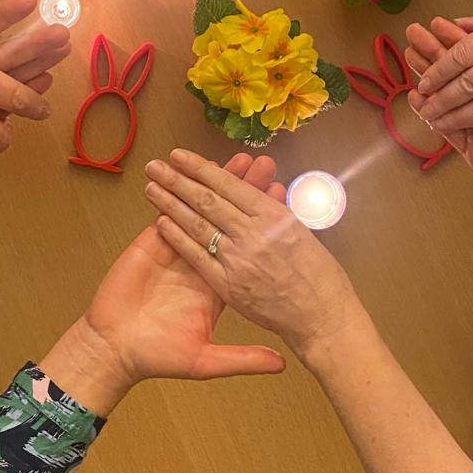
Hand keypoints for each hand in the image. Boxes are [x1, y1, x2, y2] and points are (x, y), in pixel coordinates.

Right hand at [42, 153, 286, 414]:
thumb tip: (282, 365)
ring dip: (216, 183)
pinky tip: (189, 169)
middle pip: (228, 220)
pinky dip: (177, 191)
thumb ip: (244, 359)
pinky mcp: (152, 243)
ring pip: (201, 209)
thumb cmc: (159, 357)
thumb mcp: (207, 362)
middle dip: (246, 192)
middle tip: (266, 164)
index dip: (263, 225)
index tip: (281, 199)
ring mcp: (178, 250)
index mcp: (221, 285)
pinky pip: (168, 212)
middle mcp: (203, 262)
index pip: (247, 247)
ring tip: (239, 158)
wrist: (116, 350)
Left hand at [142, 149, 364, 368]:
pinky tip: (162, 222)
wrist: (322, 318)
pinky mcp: (229, 286)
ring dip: (171, 204)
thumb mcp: (299, 230)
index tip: (179, 155)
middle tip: (156, 165)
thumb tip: (248, 189)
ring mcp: (239, 260)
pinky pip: (198, 257)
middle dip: (177, 181)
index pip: (229, 185)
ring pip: (198, 225)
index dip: (201, 168)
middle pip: (208, 201)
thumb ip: (270, 211)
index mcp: (274, 216)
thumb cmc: (318, 273)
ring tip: (151, 187)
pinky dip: (179, 238)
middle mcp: (254, 234)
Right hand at [405, 18, 472, 214]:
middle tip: (414, 34)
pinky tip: (414, 100)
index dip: (462, 42)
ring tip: (409, 57)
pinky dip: (432, 115)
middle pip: (461, 74)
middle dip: (437, 54)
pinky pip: (450, 130)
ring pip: (450, 97)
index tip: (441, 25)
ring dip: (428, 78)